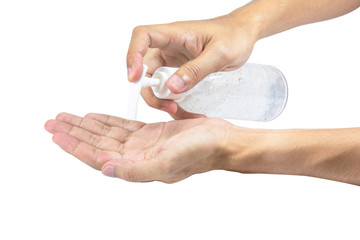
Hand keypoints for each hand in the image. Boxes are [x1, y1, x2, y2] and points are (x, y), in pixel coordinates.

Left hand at [45, 112, 234, 182]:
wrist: (222, 141)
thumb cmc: (201, 153)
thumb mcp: (168, 164)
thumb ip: (136, 170)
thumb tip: (106, 169)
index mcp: (138, 165)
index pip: (98, 156)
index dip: (76, 146)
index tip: (58, 135)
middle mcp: (137, 156)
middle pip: (98, 143)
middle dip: (75, 133)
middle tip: (54, 123)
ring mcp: (144, 143)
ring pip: (107, 133)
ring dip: (87, 126)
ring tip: (68, 118)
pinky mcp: (152, 132)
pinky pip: (123, 125)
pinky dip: (107, 120)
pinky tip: (95, 117)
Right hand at [127, 13, 258, 118]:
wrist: (244, 35)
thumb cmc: (235, 36)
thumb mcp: (220, 54)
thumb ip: (197, 70)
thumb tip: (171, 87)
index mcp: (175, 34)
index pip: (142, 37)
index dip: (133, 56)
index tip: (135, 78)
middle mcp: (169, 46)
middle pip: (144, 67)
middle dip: (149, 90)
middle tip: (167, 106)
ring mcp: (173, 59)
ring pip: (155, 81)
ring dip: (161, 99)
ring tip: (179, 111)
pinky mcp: (180, 69)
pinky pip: (168, 87)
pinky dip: (173, 100)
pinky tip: (187, 109)